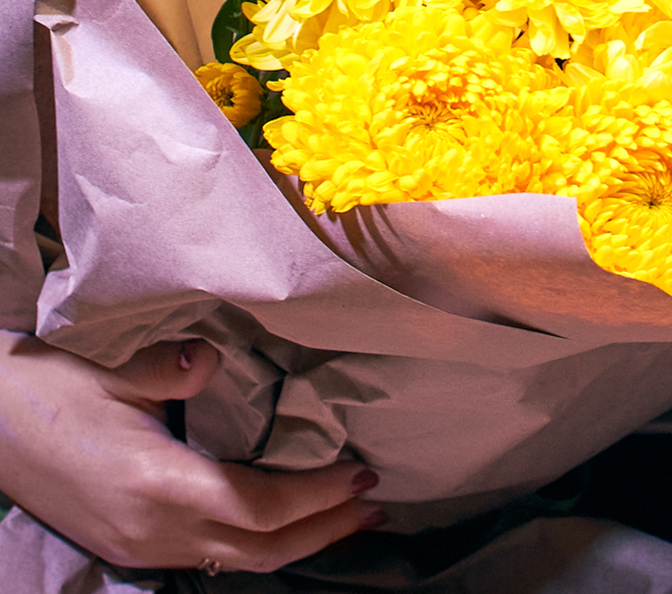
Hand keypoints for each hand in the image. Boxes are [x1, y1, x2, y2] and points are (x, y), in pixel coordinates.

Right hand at [0, 332, 384, 572]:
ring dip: (297, 543)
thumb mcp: (113, 368)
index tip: (359, 471)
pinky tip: (279, 521)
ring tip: (343, 517)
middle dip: (323, 530)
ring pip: (237, 563)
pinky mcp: (131, 548)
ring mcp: (142, 548)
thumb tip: (216, 359)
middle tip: (372, 503)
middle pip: (260, 551)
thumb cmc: (49, 390)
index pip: (258, 508)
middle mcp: (155, 532)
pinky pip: (211, 558)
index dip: (317, 497)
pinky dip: (257, 544)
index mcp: (157, 486)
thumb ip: (172, 367)